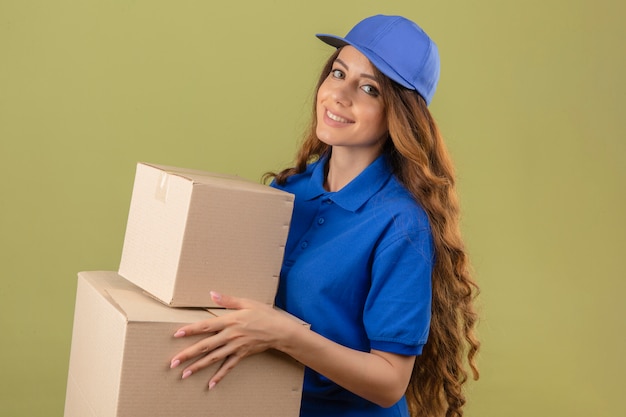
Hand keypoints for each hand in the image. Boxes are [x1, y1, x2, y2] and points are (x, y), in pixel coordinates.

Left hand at [169, 291, 284, 388]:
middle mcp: (230, 335)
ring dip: (198, 367)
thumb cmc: (264, 314)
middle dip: (188, 354)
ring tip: (184, 374)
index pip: (206, 326)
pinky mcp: (241, 354)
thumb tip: (212, 293)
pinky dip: (219, 376)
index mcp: (229, 321)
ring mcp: (235, 347)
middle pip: (205, 346)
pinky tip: (210, 384)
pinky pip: (228, 367)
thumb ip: (228, 300)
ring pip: (213, 358)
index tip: (176, 334)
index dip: (191, 330)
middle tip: (173, 362)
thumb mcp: (246, 302)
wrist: (279, 330)